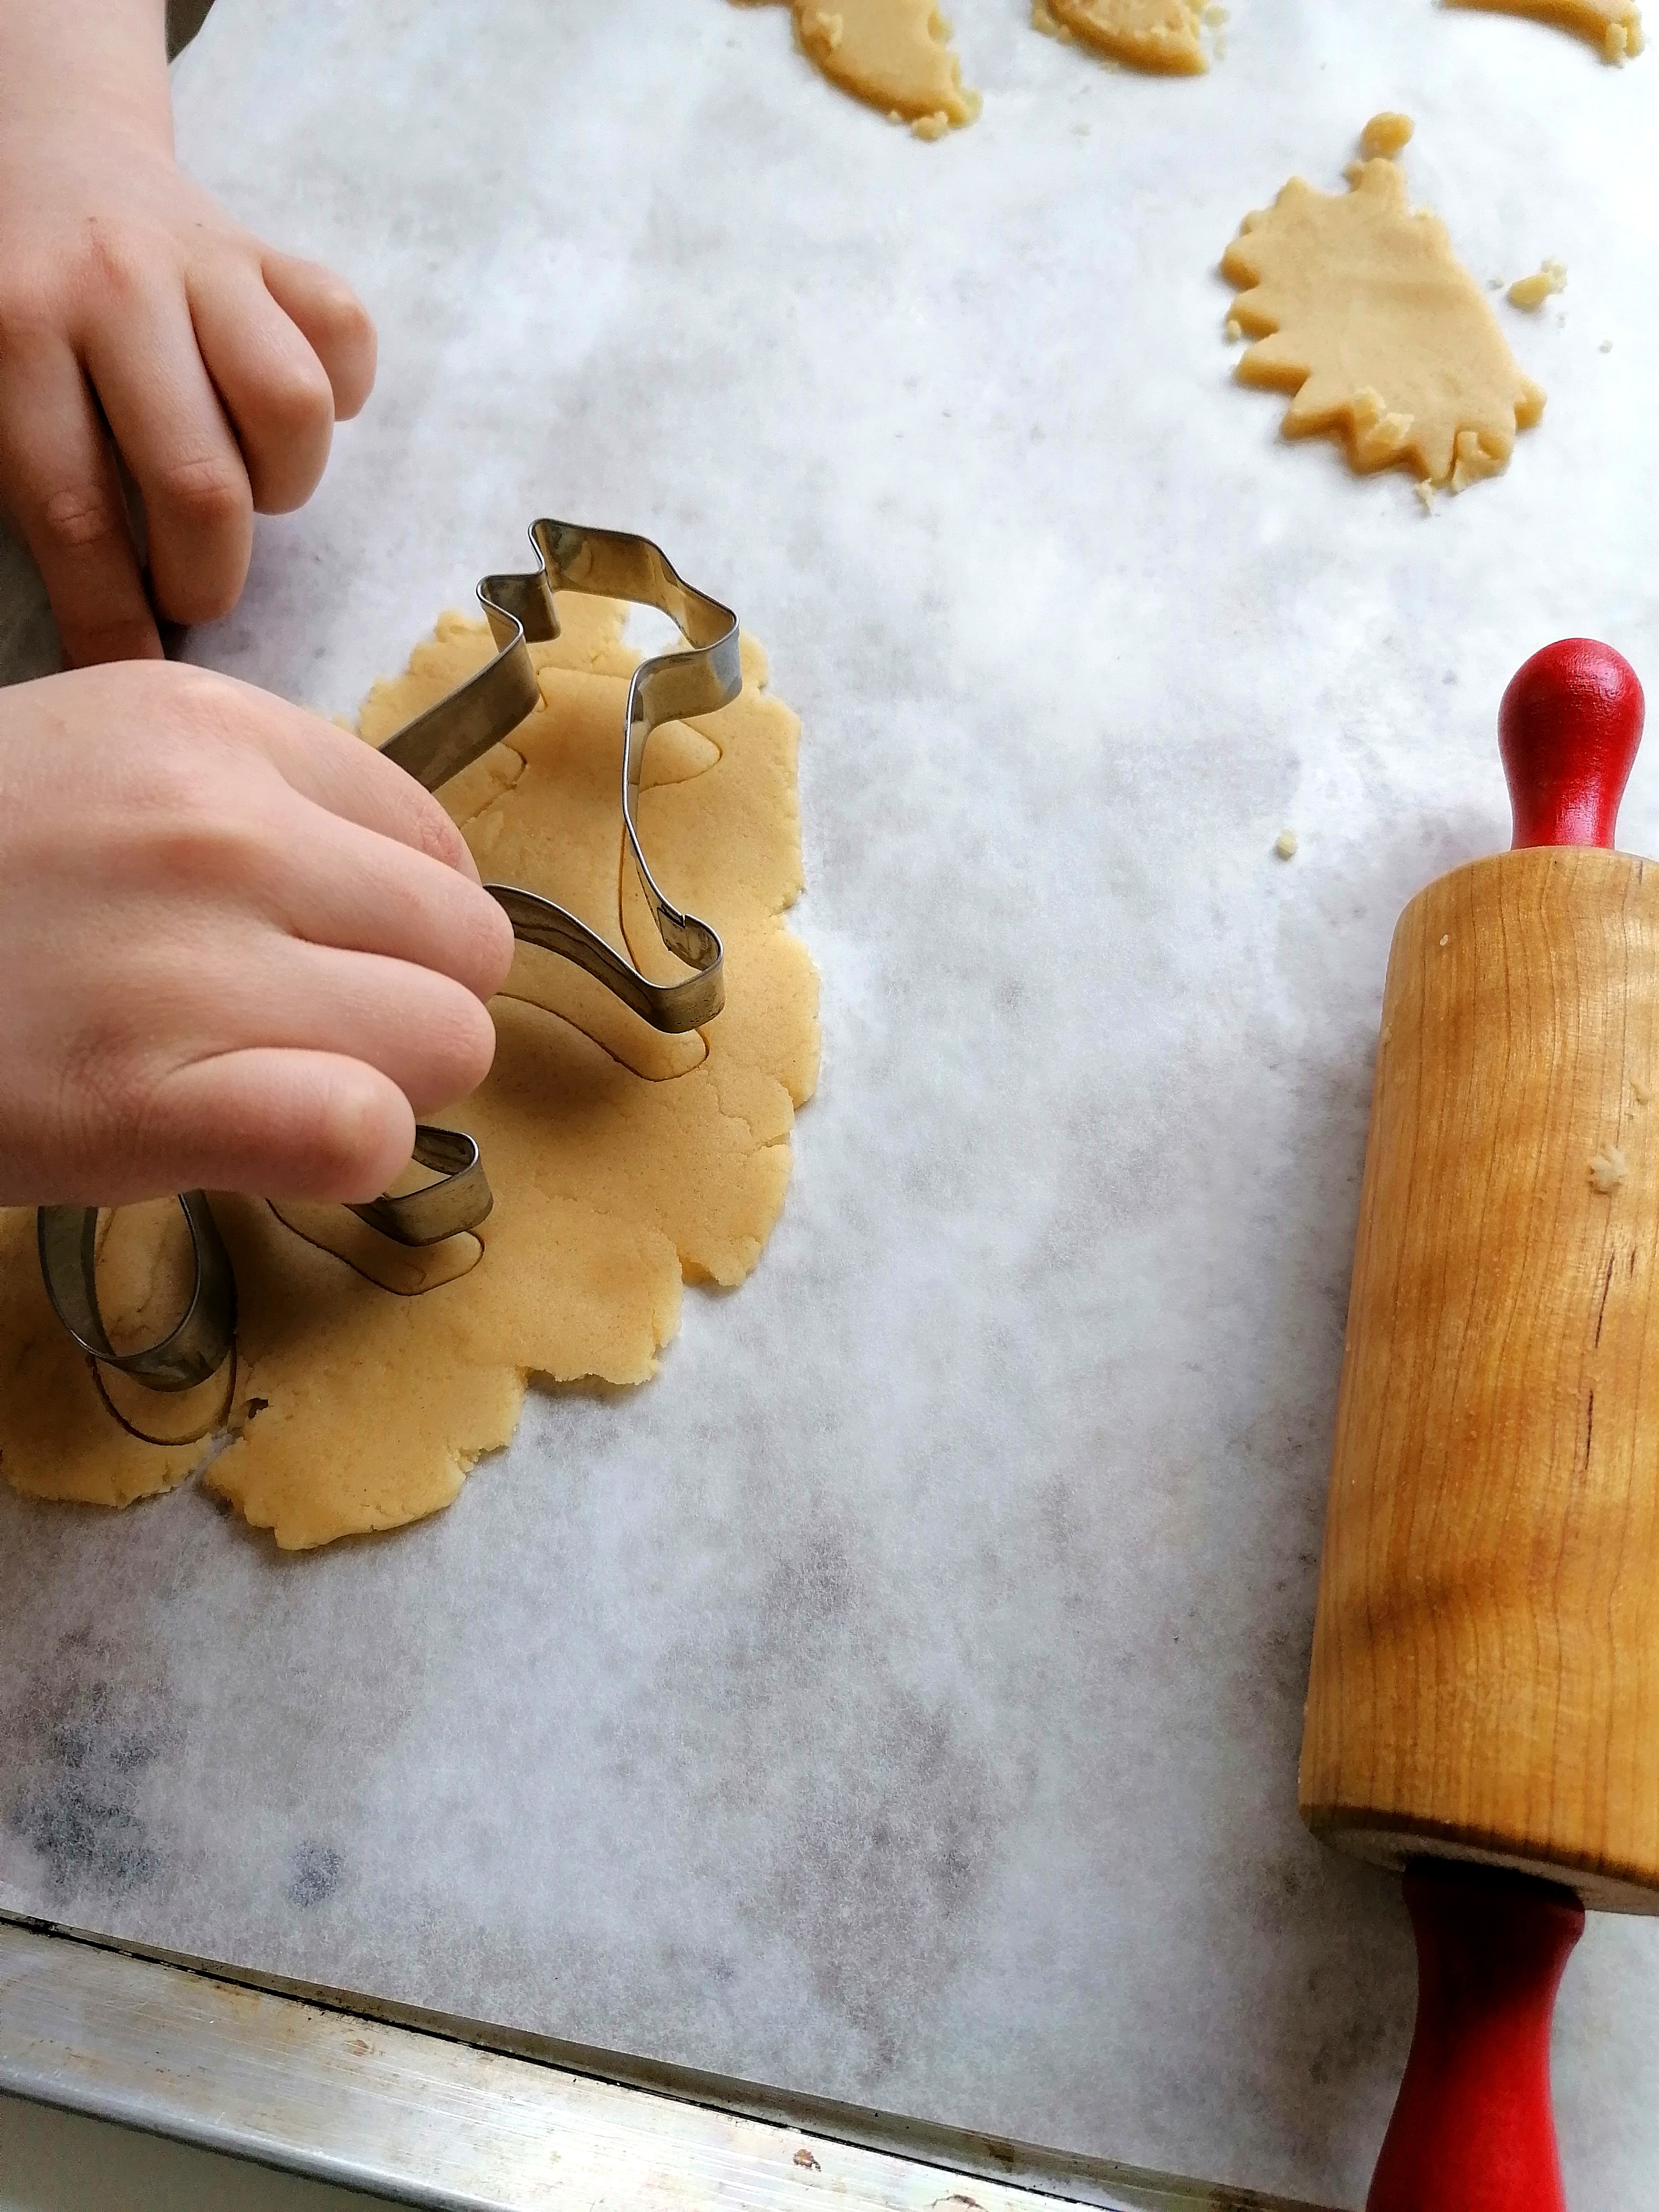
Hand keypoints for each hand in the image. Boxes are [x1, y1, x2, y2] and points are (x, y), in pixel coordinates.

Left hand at [0, 5, 374, 666]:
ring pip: (294, 414)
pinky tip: (285, 412)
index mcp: (15, 331)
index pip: (75, 515)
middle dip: (207, 579)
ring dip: (281, 484)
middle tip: (193, 593)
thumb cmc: (11, 305)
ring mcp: (205, 262)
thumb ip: (35, 486)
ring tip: (243, 487)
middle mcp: (114, 289)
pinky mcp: (273, 252)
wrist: (47, 154)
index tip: (136, 674)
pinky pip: (348, 335)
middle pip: (201, 484)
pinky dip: (343, 391)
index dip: (113, 619)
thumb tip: (100, 639)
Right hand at [0, 662, 513, 1207]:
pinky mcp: (149, 1103)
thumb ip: (262, 804)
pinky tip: (269, 1139)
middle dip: (411, 1004)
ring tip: (271, 1080)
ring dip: (386, 1082)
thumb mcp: (107, 767)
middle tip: (306, 1030)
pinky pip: (362, 1134)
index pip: (437, 845)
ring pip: (446, 1042)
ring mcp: (185, 966)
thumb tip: (418, 902)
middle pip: (467, 949)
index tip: (330, 956)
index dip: (403, 923)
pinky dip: (346, 1153)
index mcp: (213, 731)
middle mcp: (216, 831)